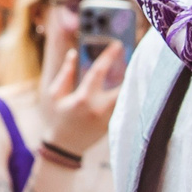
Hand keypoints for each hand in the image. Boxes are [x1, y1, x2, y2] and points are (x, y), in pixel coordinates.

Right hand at [41, 37, 126, 159]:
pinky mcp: (113, 125)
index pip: (99, 71)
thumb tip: (73, 53)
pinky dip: (128, 96)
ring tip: (137, 69)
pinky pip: (124, 107)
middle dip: (131, 71)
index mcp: (83, 98)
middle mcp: (98, 108)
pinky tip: (133, 85)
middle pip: (123, 86)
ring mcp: (108, 118)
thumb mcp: (54, 95)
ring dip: (132, 84)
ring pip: (126, 98)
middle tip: (137, 57)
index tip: (118, 44)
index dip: (109, 56)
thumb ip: (65, 73)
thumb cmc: (57, 118)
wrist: (64, 147)